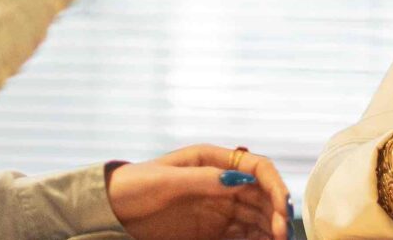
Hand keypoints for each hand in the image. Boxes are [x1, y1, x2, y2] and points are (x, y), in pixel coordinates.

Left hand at [108, 144, 290, 239]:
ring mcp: (218, 207)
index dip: (273, 184)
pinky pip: (242, 234)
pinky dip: (256, 239)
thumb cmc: (132, 186)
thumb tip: (239, 179)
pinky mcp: (212, 230)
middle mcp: (221, 182)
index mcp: (212, 160)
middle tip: (282, 233)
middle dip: (275, 211)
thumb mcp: (165, 180)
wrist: (110, 211)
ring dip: (270, 227)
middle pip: (261, 194)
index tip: (281, 206)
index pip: (256, 167)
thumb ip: (202, 179)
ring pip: (256, 216)